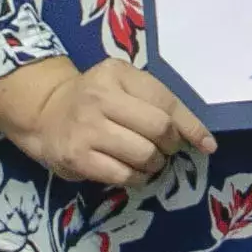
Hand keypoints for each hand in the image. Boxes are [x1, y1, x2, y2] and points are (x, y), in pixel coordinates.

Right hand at [0, 56, 213, 188]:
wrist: (45, 114)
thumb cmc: (95, 100)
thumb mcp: (123, 86)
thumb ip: (158, 103)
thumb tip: (203, 140)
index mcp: (116, 74)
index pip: (166, 101)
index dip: (191, 126)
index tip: (206, 144)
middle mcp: (100, 97)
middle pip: (159, 129)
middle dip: (170, 145)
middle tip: (164, 149)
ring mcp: (87, 128)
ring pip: (144, 155)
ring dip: (155, 164)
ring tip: (147, 160)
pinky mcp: (77, 157)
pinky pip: (124, 175)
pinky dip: (136, 178)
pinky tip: (132, 171)